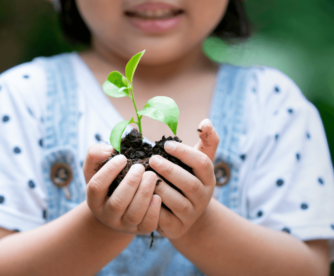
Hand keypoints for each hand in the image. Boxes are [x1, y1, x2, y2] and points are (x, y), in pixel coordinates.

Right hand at [83, 144, 161, 234]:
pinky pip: (148, 224)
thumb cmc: (107, 183)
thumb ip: (96, 155)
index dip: (109, 171)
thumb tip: (109, 149)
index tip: (123, 157)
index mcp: (94, 199)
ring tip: (152, 176)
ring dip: (144, 193)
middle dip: (131, 183)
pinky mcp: (140, 230)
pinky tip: (158, 196)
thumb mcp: (96, 169)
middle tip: (141, 167)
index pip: (97, 186)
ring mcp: (124, 224)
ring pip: (134, 214)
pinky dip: (154, 211)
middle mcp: (107, 215)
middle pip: (117, 203)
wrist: (116, 209)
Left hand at [150, 119, 218, 238]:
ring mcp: (191, 214)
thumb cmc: (186, 180)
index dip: (184, 153)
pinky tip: (141, 195)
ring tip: (145, 176)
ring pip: (177, 202)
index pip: (202, 162)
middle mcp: (203, 197)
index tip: (165, 144)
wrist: (183, 216)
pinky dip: (153, 207)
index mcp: (208, 178)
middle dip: (170, 170)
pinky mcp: (176, 228)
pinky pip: (164, 218)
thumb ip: (205, 141)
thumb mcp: (196, 161)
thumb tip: (206, 121)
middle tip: (152, 159)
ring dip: (160, 188)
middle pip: (190, 184)